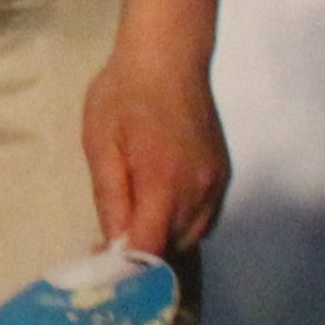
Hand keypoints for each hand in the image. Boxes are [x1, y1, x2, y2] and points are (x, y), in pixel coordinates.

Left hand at [79, 46, 230, 256]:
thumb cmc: (123, 94)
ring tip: (130, 230)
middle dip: (142, 258)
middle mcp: (198, 192)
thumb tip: (114, 244)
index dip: (126, 266)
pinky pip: (204, 217)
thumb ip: (111, 197)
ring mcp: (216, 184)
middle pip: (173, 248)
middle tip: (107, 249)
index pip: (152, 249)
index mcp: (164, 185)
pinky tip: (157, 211)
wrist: (168, 57)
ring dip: (163, 242)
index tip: (101, 266)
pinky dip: (181, 225)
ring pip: (191, 236)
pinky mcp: (222, 175)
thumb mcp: (101, 143)